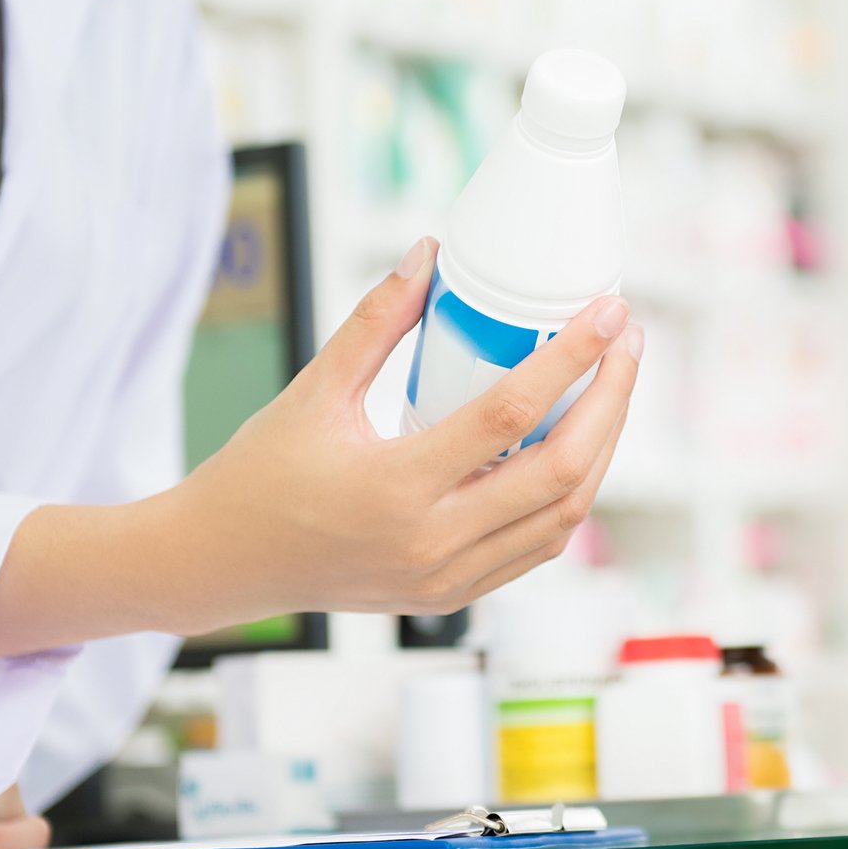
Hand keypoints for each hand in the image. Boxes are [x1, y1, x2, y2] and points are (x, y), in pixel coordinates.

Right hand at [0, 239, 643, 657]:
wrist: (221, 565)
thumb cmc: (261, 475)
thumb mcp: (313, 390)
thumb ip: (376, 322)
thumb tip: (430, 254)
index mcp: (395, 488)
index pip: (511, 413)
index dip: (570, 356)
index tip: (605, 310)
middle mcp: (432, 542)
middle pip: (562, 471)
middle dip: (611, 400)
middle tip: (626, 340)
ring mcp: (448, 577)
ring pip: (564, 515)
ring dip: (602, 447)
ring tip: (611, 384)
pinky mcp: (453, 594)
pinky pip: (538, 546)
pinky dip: (569, 493)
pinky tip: (576, 442)